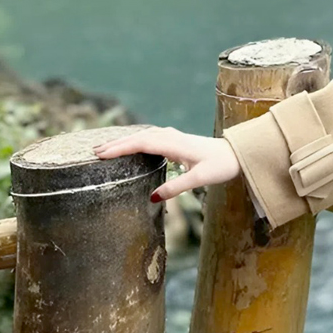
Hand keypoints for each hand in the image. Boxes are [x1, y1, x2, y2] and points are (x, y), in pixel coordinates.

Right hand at [94, 126, 240, 202]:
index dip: (121, 148)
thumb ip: (177, 187)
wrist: (237, 154)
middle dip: (117, 144)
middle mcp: (172, 137)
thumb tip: (152, 197)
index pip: (142, 143)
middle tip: (95, 152)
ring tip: (106, 148)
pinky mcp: (176, 140)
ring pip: (144, 135)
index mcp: (175, 144)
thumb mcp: (200, 179)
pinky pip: (151, 137)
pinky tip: (131, 144)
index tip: (102, 154)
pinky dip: (137, 139)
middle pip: (139, 137)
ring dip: (125, 140)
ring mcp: (174, 136)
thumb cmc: (221, 166)